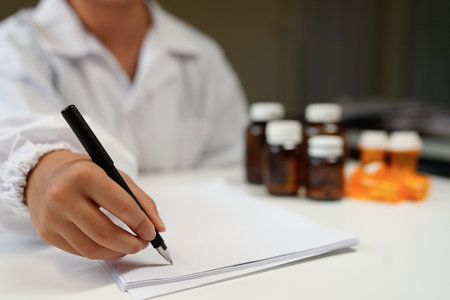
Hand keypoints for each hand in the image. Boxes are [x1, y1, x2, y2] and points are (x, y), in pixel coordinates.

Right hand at [25, 150, 164, 259]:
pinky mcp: (47, 233)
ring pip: (93, 248)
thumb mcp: (114, 175)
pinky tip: (111, 246)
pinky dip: (101, 252)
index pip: (121, 206)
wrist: (44, 173)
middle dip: (131, 243)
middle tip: (143, 243)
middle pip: (106, 233)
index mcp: (85, 176)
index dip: (141, 223)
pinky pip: (80, 251)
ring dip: (118, 252)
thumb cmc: (84, 172)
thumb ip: (140, 200)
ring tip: (129, 245)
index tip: (152, 232)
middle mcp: (64, 196)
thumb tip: (158, 227)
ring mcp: (52, 217)